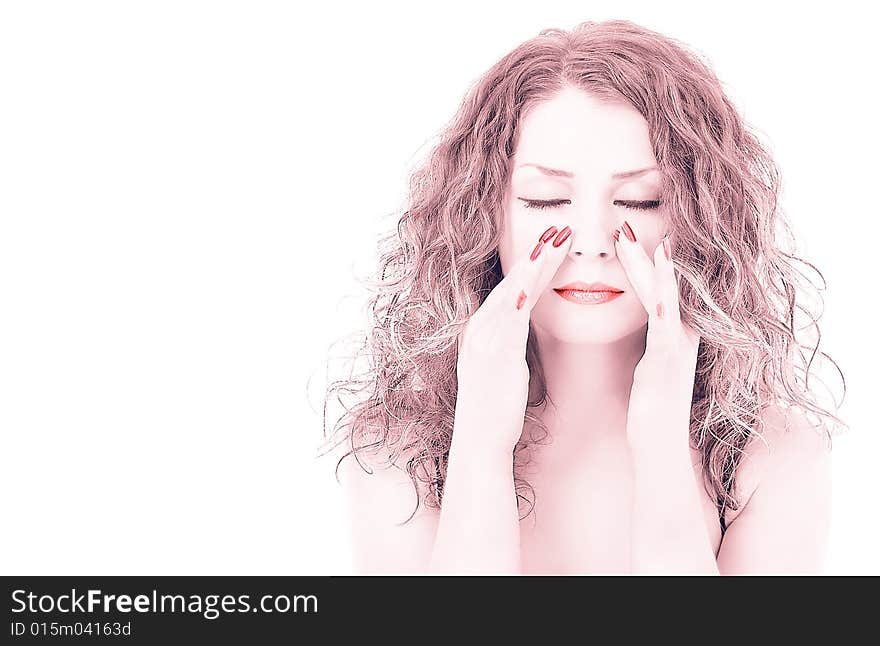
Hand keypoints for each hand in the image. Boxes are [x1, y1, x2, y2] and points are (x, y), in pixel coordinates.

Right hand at [453, 225, 571, 455]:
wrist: (480, 443)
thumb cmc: (496, 411)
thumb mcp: (504, 370)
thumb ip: (512, 345)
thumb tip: (526, 330)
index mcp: (483, 331)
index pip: (512, 288)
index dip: (532, 264)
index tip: (553, 242)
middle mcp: (479, 328)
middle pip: (512, 281)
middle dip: (536, 252)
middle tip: (560, 226)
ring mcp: (484, 339)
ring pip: (514, 290)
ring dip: (537, 262)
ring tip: (559, 237)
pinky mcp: (494, 352)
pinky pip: (513, 313)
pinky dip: (526, 289)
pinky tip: (540, 272)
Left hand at [614, 221, 700, 452]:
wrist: (659, 446)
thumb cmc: (650, 410)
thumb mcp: (647, 370)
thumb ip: (649, 345)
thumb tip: (642, 327)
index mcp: (671, 335)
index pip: (655, 291)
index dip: (641, 263)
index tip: (623, 235)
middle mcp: (681, 336)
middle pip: (663, 286)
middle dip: (643, 255)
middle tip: (622, 225)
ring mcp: (678, 347)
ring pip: (668, 298)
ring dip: (654, 267)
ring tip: (641, 238)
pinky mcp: (669, 361)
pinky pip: (666, 321)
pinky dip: (663, 294)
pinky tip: (659, 274)